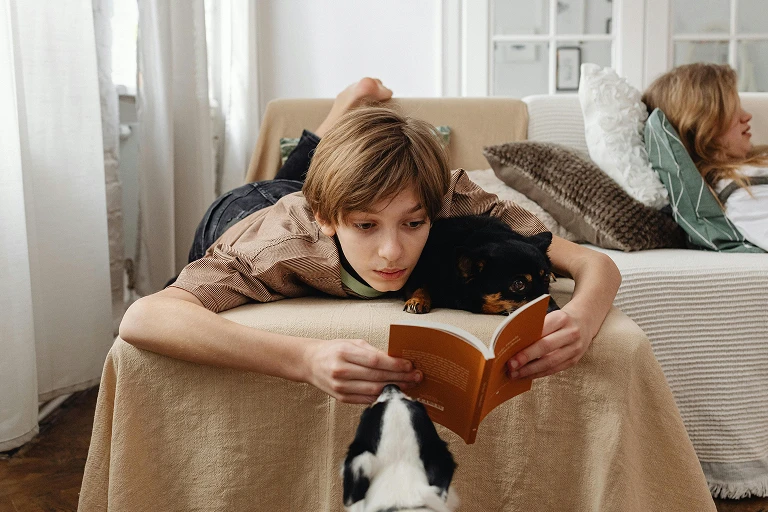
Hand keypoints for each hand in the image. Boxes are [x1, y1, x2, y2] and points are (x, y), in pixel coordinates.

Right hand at [303, 338, 421, 403]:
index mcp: (344, 353)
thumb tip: (397, 360)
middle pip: (377, 377)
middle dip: (400, 377)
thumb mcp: (352, 343)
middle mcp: (341, 371)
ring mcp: (340, 387)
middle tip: (417, 377)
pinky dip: (382, 397)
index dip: (394, 364)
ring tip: (410, 385)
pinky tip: (394, 393)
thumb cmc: (334, 350)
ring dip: (395, 389)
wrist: (310, 363)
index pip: (374, 361)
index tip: (410, 365)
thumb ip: (372, 352)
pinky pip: (366, 400)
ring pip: (373, 391)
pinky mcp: (341, 398)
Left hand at [505, 306, 592, 379]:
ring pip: (550, 362)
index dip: (526, 342)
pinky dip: (539, 374)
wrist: (585, 322)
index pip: (541, 331)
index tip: (509, 351)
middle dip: (525, 358)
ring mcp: (575, 348)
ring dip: (530, 370)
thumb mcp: (550, 317)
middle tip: (510, 366)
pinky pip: (554, 369)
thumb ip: (535, 328)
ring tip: (515, 374)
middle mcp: (571, 333)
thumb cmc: (560, 320)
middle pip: (545, 347)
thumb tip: (513, 345)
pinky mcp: (574, 360)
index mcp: (561, 318)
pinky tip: (526, 376)